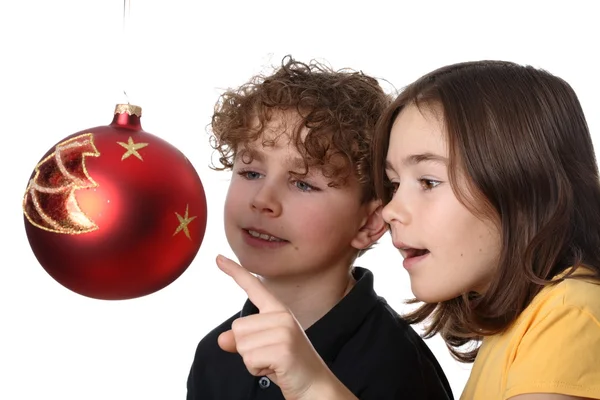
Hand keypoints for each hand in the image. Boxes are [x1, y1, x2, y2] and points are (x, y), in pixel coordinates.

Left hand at [216, 255, 351, 399]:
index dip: (235, 272)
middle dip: (247, 349)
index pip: (253, 287)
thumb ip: (242, 341)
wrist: (315, 387)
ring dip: (252, 361)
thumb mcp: (262, 349)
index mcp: (278, 311)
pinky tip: (276, 369)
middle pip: (238, 327)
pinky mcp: (283, 348)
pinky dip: (257, 370)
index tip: (218, 258)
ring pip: (242, 345)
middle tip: (270, 356)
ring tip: (274, 363)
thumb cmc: (288, 367)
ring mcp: (284, 330)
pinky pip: (249, 360)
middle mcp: (282, 315)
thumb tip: (222, 339)